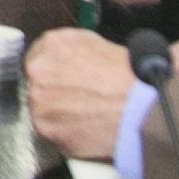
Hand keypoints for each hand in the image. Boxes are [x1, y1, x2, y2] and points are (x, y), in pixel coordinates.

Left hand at [26, 28, 135, 159]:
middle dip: (54, 93)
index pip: (39, 57)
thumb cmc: (129, 78)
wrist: (141, 107)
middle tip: (78, 100)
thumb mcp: (99, 44)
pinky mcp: (46, 128)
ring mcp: (39, 101)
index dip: (54, 72)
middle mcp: (39, 70)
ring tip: (85, 115)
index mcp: (52, 45)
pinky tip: (85, 128)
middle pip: (37, 83)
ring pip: (42, 109)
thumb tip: (66, 59)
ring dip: (58, 114)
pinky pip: (51, 131)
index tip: (62, 81)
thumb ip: (72, 50)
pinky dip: (65, 133)